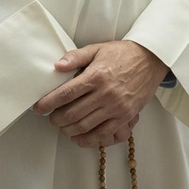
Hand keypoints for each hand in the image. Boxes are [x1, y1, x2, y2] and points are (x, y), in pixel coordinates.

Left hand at [31, 40, 167, 148]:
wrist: (150, 60)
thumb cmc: (122, 54)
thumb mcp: (97, 49)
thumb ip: (75, 57)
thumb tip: (56, 66)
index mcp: (96, 76)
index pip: (66, 93)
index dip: (48, 103)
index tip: (38, 108)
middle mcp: (105, 94)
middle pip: (72, 113)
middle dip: (56, 119)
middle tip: (50, 118)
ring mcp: (116, 107)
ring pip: (85, 126)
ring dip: (68, 130)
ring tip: (62, 126)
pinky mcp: (125, 117)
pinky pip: (103, 134)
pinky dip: (88, 139)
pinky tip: (78, 138)